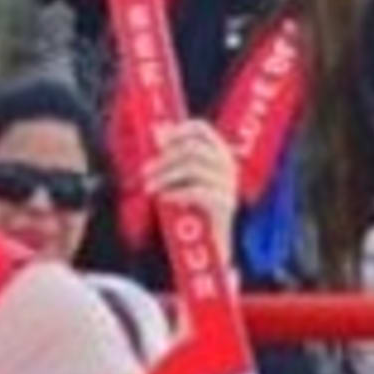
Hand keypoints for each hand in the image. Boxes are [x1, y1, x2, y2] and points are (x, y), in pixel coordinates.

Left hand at [141, 119, 239, 247]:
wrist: (209, 244)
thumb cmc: (193, 208)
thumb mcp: (182, 180)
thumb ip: (172, 157)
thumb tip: (157, 132)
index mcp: (218, 154)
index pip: (202, 129)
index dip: (178, 130)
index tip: (158, 141)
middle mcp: (227, 165)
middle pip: (192, 148)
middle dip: (164, 159)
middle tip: (145, 172)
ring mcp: (228, 183)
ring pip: (192, 168)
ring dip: (164, 176)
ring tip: (149, 188)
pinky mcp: (225, 203)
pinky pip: (197, 191)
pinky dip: (176, 192)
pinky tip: (163, 198)